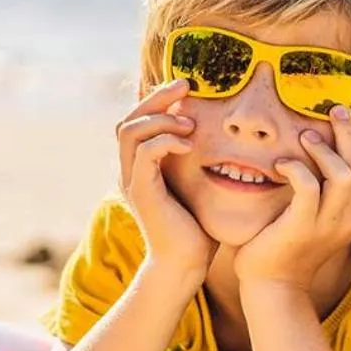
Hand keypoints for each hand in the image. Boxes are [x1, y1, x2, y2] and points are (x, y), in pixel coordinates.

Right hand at [117, 79, 214, 279]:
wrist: (186, 265)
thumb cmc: (198, 228)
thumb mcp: (199, 185)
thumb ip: (198, 160)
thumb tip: (221, 135)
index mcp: (141, 167)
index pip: (138, 120)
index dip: (158, 99)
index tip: (188, 86)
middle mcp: (130, 170)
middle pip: (129, 118)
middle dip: (157, 97)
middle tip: (187, 85)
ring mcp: (132, 181)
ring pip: (130, 131)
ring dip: (161, 118)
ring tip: (192, 122)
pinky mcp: (141, 192)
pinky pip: (145, 154)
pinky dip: (166, 141)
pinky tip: (190, 144)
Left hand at [235, 107, 350, 288]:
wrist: (273, 288)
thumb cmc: (289, 249)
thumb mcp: (319, 222)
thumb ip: (326, 197)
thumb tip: (322, 161)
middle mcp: (349, 221)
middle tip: (335, 109)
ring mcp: (328, 224)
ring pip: (344, 175)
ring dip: (326, 150)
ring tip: (305, 136)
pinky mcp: (301, 226)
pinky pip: (309, 187)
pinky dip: (297, 168)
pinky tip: (281, 164)